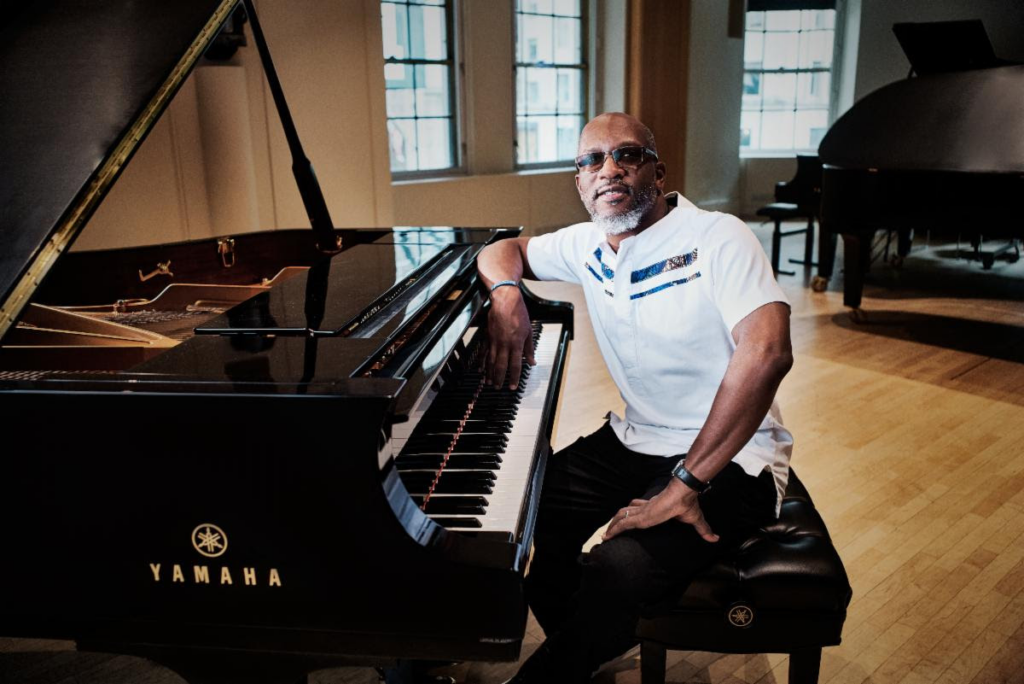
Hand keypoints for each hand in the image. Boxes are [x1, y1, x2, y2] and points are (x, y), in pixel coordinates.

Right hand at [484, 287, 535, 388]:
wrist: (505, 301)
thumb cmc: (518, 313)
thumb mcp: (528, 331)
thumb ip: (529, 349)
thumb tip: (532, 362)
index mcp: (516, 344)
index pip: (515, 365)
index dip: (514, 377)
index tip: (512, 387)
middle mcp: (504, 344)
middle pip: (501, 366)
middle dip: (500, 379)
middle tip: (498, 388)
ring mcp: (494, 341)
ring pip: (491, 361)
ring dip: (490, 373)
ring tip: (490, 383)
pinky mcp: (487, 336)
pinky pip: (484, 352)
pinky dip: (482, 361)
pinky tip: (481, 369)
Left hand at [603, 479, 718, 542]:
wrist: (683, 493)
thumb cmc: (687, 503)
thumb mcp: (694, 520)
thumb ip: (702, 529)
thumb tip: (716, 538)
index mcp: (655, 506)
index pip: (639, 506)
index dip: (632, 511)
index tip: (626, 517)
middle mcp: (645, 508)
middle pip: (626, 511)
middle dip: (618, 520)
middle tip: (610, 530)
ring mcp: (641, 512)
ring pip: (621, 517)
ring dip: (612, 525)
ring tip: (605, 535)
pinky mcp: (640, 517)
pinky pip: (622, 523)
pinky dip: (614, 529)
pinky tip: (607, 536)